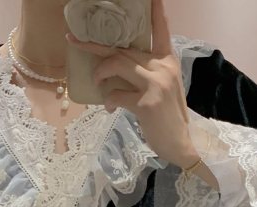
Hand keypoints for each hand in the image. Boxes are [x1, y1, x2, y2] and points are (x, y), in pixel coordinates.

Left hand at [65, 0, 198, 168]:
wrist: (181, 144)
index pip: (160, 30)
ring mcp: (155, 84)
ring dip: (100, 73)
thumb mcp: (164, 88)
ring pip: (118, 64)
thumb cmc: (169, 117)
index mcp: (168, 61)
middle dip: (95, 48)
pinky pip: (117, 94)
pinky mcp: (146, 103)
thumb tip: (120, 68)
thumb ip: (148, 73)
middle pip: (124, 50)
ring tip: (97, 83)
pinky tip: (110, 107)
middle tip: (74, 43)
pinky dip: (109, 100)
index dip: (155, 11)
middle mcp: (162, 67)